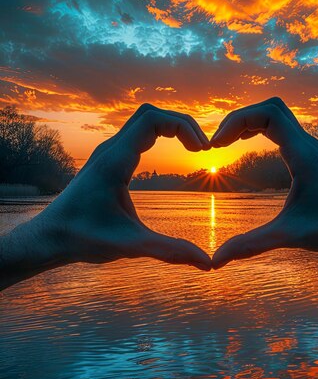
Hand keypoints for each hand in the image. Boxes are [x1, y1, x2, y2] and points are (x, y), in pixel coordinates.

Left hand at [1, 104, 211, 288]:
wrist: (48, 238)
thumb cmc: (82, 239)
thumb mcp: (130, 245)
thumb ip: (170, 251)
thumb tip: (207, 264)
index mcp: (115, 162)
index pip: (152, 120)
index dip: (183, 127)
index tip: (202, 151)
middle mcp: (110, 150)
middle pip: (150, 114)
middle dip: (181, 124)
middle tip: (202, 148)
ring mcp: (107, 153)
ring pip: (143, 121)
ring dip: (170, 128)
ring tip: (193, 150)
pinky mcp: (107, 161)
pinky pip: (136, 134)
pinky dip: (159, 135)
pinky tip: (171, 156)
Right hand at [210, 97, 317, 267]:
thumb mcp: (289, 236)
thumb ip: (251, 245)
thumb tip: (216, 261)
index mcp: (303, 154)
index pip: (267, 114)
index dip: (237, 122)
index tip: (217, 146)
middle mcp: (308, 144)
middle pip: (271, 107)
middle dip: (240, 118)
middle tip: (219, 142)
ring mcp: (311, 147)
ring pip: (278, 115)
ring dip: (250, 121)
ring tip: (227, 142)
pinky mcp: (312, 155)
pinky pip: (283, 128)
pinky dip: (261, 129)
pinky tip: (247, 147)